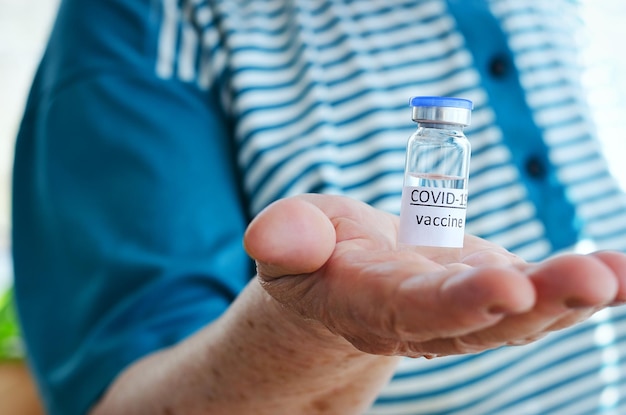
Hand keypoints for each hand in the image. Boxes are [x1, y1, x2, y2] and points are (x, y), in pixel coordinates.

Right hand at [244, 194, 625, 357]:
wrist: (349, 278)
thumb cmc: (318, 255)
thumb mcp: (291, 240)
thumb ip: (287, 239)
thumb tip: (272, 234)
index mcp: (375, 305)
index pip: (418, 310)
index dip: (458, 302)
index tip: (505, 287)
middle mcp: (432, 317)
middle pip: (489, 319)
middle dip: (539, 302)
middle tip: (590, 280)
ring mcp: (471, 305)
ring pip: (527, 309)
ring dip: (575, 293)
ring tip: (617, 272)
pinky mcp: (497, 284)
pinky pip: (545, 287)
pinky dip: (590, 282)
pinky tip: (624, 270)